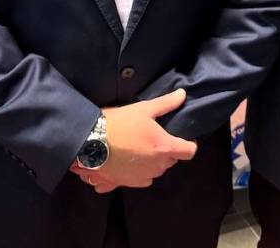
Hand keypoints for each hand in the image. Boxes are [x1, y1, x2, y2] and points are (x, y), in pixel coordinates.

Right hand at [69, 89, 196, 192]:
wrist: (90, 142)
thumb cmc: (119, 123)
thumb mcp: (143, 108)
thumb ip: (166, 103)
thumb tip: (183, 94)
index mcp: (165, 148)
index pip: (189, 151)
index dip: (189, 144)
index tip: (183, 138)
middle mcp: (157, 166)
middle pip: (172, 160)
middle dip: (167, 150)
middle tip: (153, 136)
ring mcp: (143, 177)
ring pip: (156, 170)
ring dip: (153, 161)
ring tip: (139, 147)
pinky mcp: (128, 184)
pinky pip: (142, 179)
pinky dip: (140, 171)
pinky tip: (129, 160)